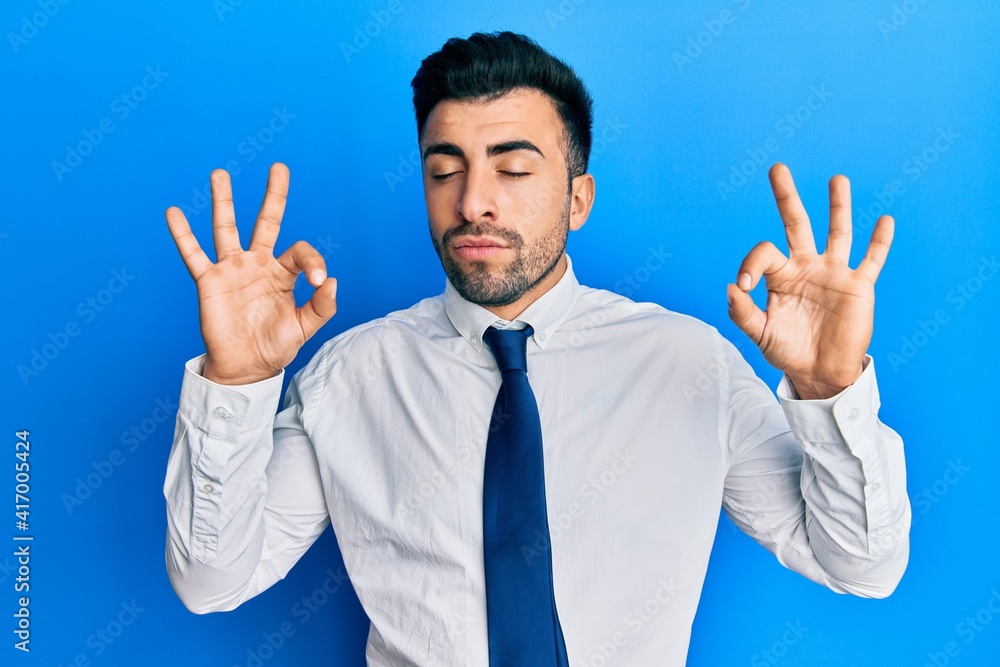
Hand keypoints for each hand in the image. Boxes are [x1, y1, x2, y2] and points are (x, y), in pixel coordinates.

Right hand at [165, 163, 336, 384]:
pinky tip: (173, 212)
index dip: (314, 262)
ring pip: (226, 228)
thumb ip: (321, 306)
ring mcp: (232, 269)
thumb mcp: (305, 327)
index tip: (318, 282)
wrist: (245, 368)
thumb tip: (332, 280)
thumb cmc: (275, 347)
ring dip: (223, 201)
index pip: (301, 253)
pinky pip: (193, 255)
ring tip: (219, 173)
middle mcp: (258, 264)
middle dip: (274, 195)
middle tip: (279, 167)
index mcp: (284, 274)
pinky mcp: (209, 281)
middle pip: (266, 222)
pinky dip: (182, 235)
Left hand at [727, 163, 893, 399]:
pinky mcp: (858, 286)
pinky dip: (880, 242)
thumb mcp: (760, 334)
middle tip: (777, 168)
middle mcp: (806, 267)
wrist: (820, 373)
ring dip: (838, 206)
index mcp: (780, 275)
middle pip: (797, 224)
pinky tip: (885, 221)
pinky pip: (872, 260)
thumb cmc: (788, 352)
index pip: (764, 252)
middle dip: (787, 197)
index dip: (750, 264)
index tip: (744, 285)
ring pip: (838, 232)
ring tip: (837, 179)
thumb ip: (743, 312)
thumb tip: (729, 287)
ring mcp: (834, 273)